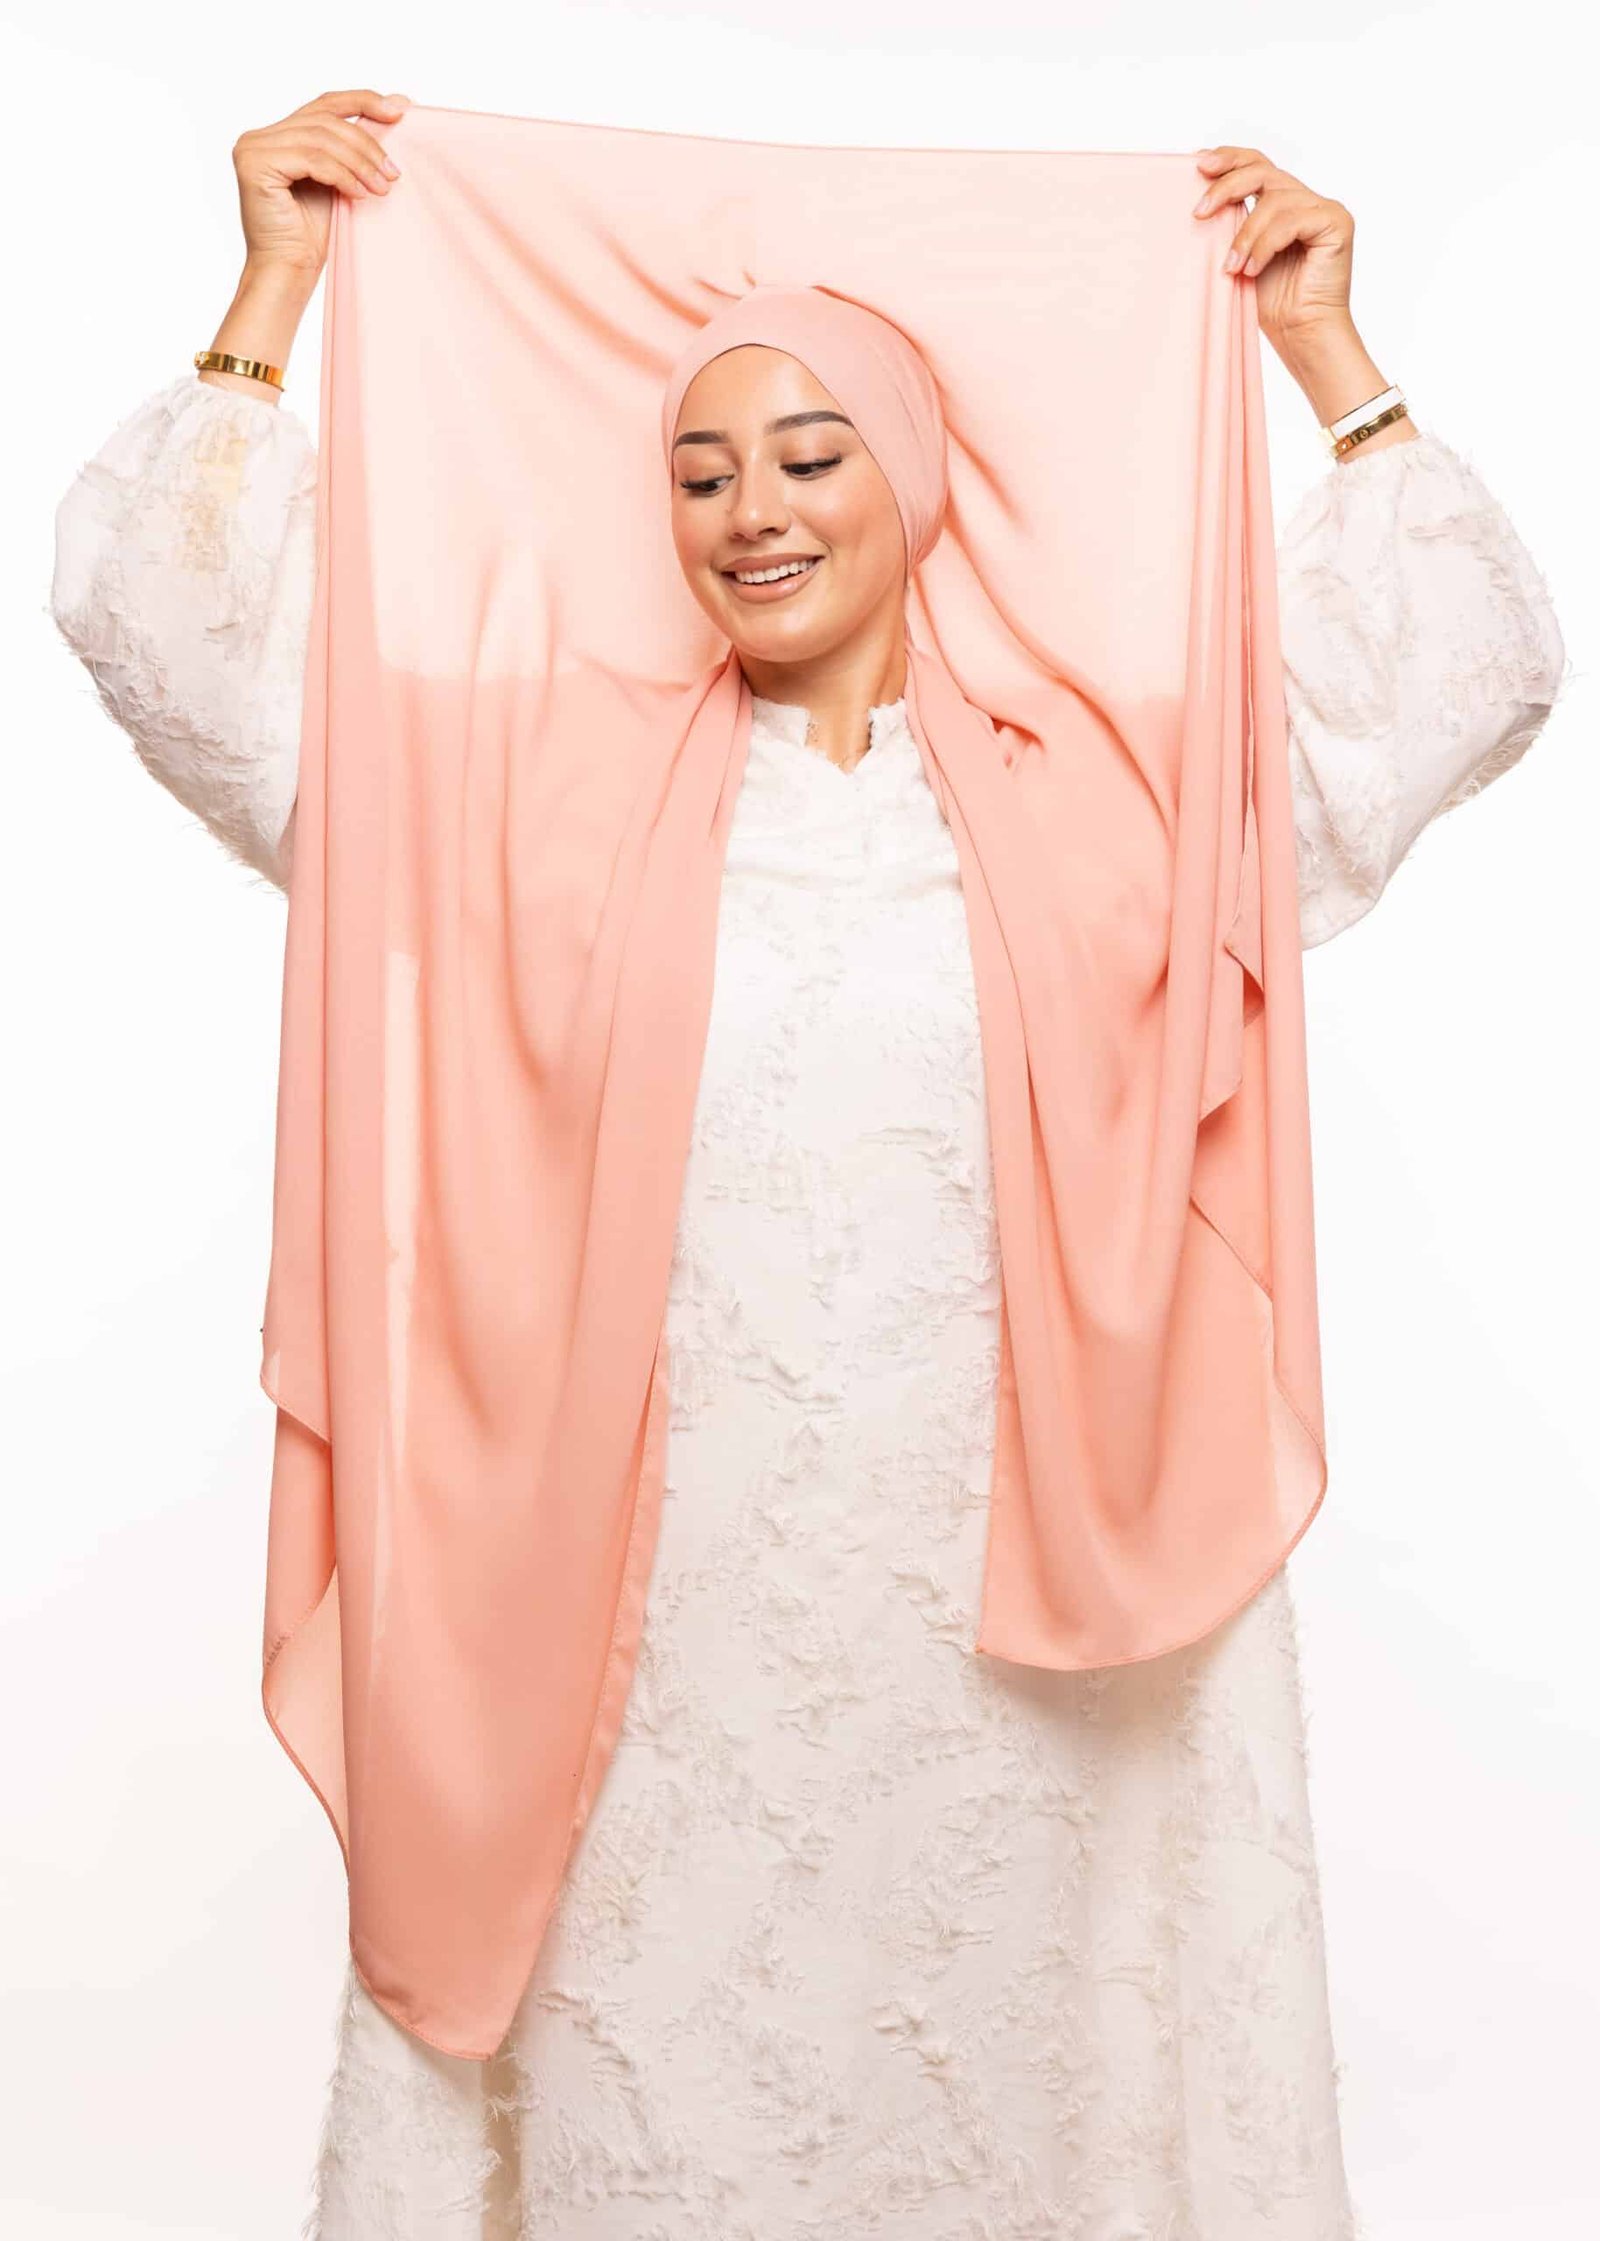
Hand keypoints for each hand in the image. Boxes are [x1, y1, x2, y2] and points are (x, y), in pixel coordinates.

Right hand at [231, 89, 409, 280]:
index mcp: (279, 135)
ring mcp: (253, 147)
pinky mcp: (255, 164)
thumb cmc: (313, 236)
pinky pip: (312, 159)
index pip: (325, 105)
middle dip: (367, 145)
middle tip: (394, 173)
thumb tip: (397, 105)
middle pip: (326, 121)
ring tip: (382, 187)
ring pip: (321, 139)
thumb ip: (354, 147)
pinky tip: (360, 195)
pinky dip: (342, 175)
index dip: (363, 101)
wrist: (289, 272)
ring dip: (359, 163)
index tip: (401, 109)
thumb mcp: (340, 180)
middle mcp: (260, 136)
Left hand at [1192, 146, 1354, 348]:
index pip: (1256, 164)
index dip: (1228, 158)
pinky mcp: (1336, 222)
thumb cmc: (1271, 304)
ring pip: (1274, 200)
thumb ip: (1229, 226)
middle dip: (1226, 186)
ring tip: (1232, 268)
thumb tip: (1197, 203)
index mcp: (1282, 202)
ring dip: (1245, 235)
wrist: (1301, 335)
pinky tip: (1253, 270)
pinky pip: (1292, 220)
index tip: (1198, 163)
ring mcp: (1323, 208)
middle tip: (1199, 212)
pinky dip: (1266, 245)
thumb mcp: (1239, 257)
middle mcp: (1304, 199)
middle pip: (1262, 170)